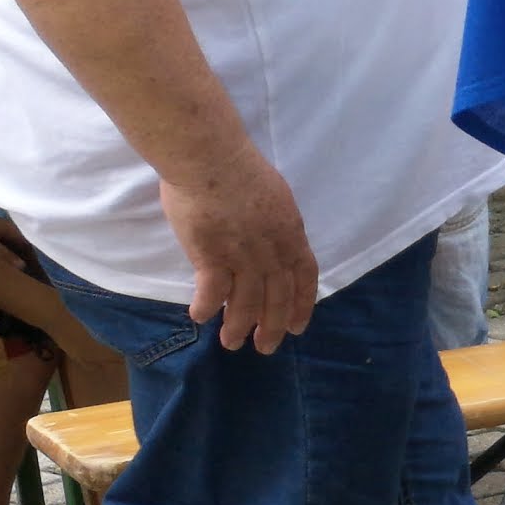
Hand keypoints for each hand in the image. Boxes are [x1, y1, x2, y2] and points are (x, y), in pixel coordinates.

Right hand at [165, 160, 318, 352]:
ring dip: (238, 326)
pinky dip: (207, 307)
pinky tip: (200, 318)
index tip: (299, 327)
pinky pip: (212, 292)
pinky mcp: (211, 256)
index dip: (302, 305)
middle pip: (277, 298)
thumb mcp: (275, 196)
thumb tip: (269, 237)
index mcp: (291, 234)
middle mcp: (272, 251)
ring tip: (231, 342)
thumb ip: (274, 223)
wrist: (209, 157)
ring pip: (245, 303)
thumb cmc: (238, 168)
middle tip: (265, 347)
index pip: (304, 278)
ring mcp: (243, 256)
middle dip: (273, 327)